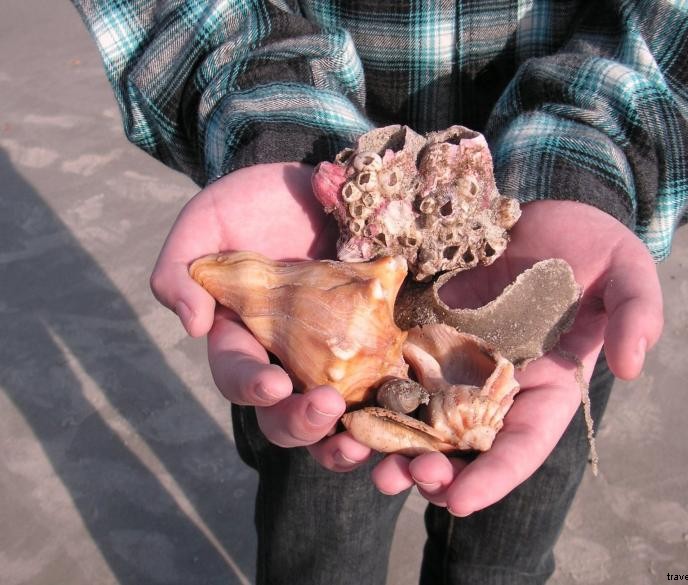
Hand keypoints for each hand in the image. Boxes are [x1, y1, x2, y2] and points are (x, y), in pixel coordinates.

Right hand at [150, 163, 372, 468]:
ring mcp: (333, 356)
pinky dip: (392, 412)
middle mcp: (286, 358)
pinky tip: (407, 416)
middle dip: (301, 421)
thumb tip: (193, 325)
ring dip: (344, 441)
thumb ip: (181, 270)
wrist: (318, 189)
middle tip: (326, 409)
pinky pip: (383, 388)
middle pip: (284, 413)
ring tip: (362, 442)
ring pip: (333, 419)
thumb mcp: (206, 224)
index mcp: (242, 337)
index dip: (251, 385)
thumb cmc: (256, 204)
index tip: (272, 382)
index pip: (238, 373)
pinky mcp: (376, 344)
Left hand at [370, 200, 663, 514]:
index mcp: (547, 384)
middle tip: (402, 480)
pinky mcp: (424, 329)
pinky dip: (374, 389)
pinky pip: (395, 365)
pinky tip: (346, 403)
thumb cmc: (591, 245)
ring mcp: (456, 358)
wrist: (538, 211)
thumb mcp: (627, 272)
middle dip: (434, 469)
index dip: (495, 476)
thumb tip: (631, 365)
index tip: (459, 502)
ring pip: (422, 413)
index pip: (523, 443)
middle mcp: (496, 383)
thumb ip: (637, 314)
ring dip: (394, 440)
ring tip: (363, 457)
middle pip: (464, 442)